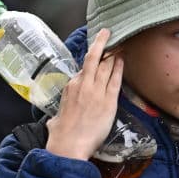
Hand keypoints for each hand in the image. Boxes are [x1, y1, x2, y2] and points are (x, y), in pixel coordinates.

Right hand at [46, 29, 122, 160]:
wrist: (69, 145)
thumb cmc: (61, 135)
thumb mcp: (56, 118)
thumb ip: (59, 114)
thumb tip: (55, 121)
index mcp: (70, 87)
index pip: (84, 68)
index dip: (92, 57)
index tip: (97, 50)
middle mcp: (83, 85)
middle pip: (94, 59)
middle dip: (102, 44)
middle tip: (107, 32)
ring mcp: (96, 91)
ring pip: (106, 66)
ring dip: (113, 53)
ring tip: (119, 43)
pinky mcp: (108, 101)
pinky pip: (115, 80)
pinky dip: (119, 68)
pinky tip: (123, 60)